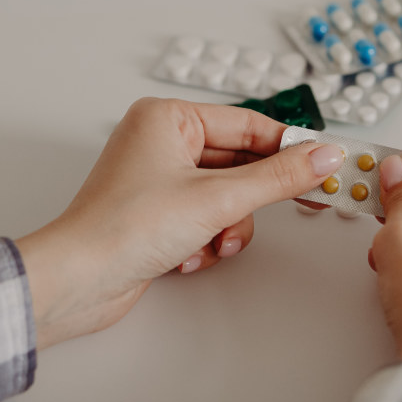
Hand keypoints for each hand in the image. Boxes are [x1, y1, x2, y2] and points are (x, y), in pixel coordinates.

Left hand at [15, 98, 343, 349]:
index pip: (248, 124)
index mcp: (169, 119)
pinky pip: (208, 217)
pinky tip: (190, 255)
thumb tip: (321, 157)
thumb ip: (278, 177)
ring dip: (230, 225)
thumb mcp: (218, 198)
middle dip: (252, 197)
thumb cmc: (123, 228)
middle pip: (240, 162)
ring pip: (228, 195)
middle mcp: (163, 143)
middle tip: (297, 201)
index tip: (322, 161)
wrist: (78, 282)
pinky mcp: (160, 213)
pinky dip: (209, 238)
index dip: (289, 146)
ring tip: (215, 241)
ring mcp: (161, 179)